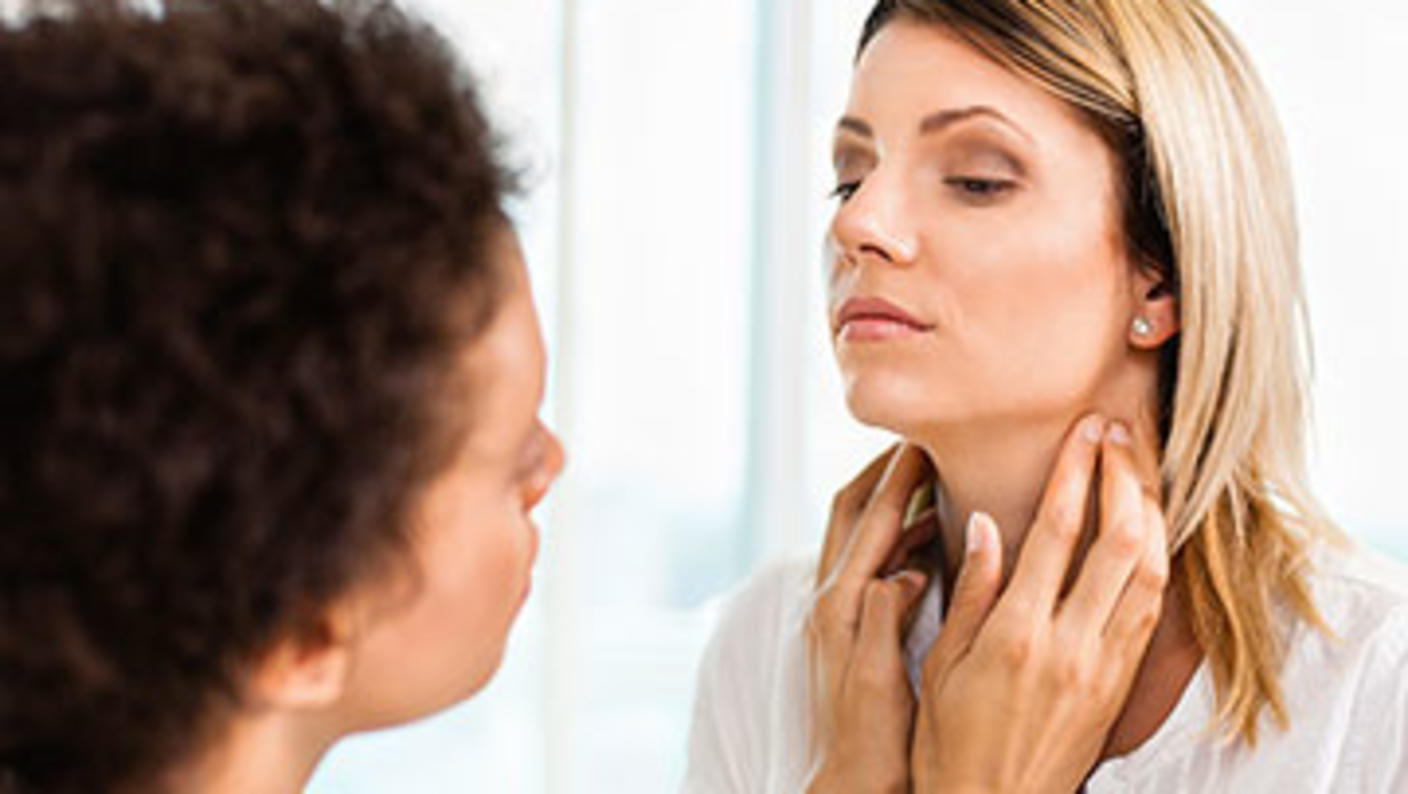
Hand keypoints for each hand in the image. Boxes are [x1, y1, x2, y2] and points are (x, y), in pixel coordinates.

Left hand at [806, 444, 938, 793]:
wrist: (851, 785)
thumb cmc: (870, 744)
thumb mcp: (879, 679)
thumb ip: (884, 618)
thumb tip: (902, 571)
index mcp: (838, 609)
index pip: (868, 526)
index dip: (896, 482)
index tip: (923, 442)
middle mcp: (829, 603)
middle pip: (849, 515)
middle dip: (881, 475)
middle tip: (918, 442)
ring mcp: (836, 612)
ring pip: (857, 535)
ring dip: (887, 502)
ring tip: (927, 476)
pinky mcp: (847, 626)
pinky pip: (868, 562)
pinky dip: (894, 539)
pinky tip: (927, 539)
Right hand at [913, 415, 1169, 793]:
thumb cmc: (951, 739)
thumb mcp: (942, 664)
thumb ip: (970, 590)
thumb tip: (987, 524)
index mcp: (1016, 633)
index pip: (1058, 531)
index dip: (1076, 471)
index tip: (1082, 430)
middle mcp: (1070, 644)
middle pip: (1120, 539)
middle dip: (1125, 474)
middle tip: (1118, 431)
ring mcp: (1104, 665)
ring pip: (1150, 571)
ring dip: (1151, 510)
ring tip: (1140, 467)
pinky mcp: (1121, 683)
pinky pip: (1153, 609)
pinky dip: (1158, 559)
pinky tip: (1150, 531)